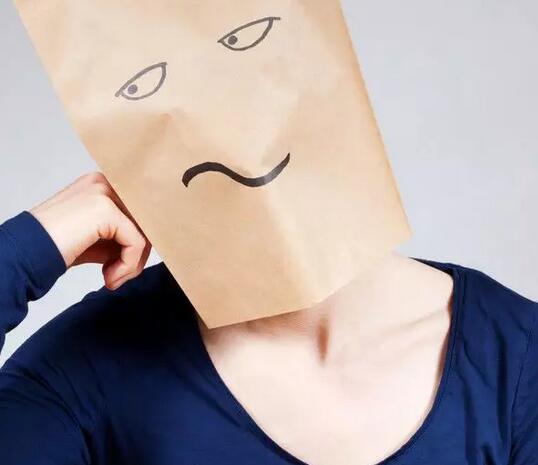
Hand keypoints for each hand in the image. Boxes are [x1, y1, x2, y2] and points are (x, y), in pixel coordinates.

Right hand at [30, 173, 150, 289]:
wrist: (24, 253)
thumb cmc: (57, 247)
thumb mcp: (99, 237)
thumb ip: (124, 234)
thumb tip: (150, 245)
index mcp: (104, 185)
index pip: (142, 213)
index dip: (140, 243)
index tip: (124, 268)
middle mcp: (106, 183)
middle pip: (147, 222)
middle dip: (137, 255)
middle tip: (118, 276)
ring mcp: (105, 193)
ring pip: (145, 233)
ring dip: (132, 264)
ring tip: (111, 278)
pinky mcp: (105, 210)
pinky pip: (136, 243)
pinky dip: (127, 266)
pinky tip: (108, 277)